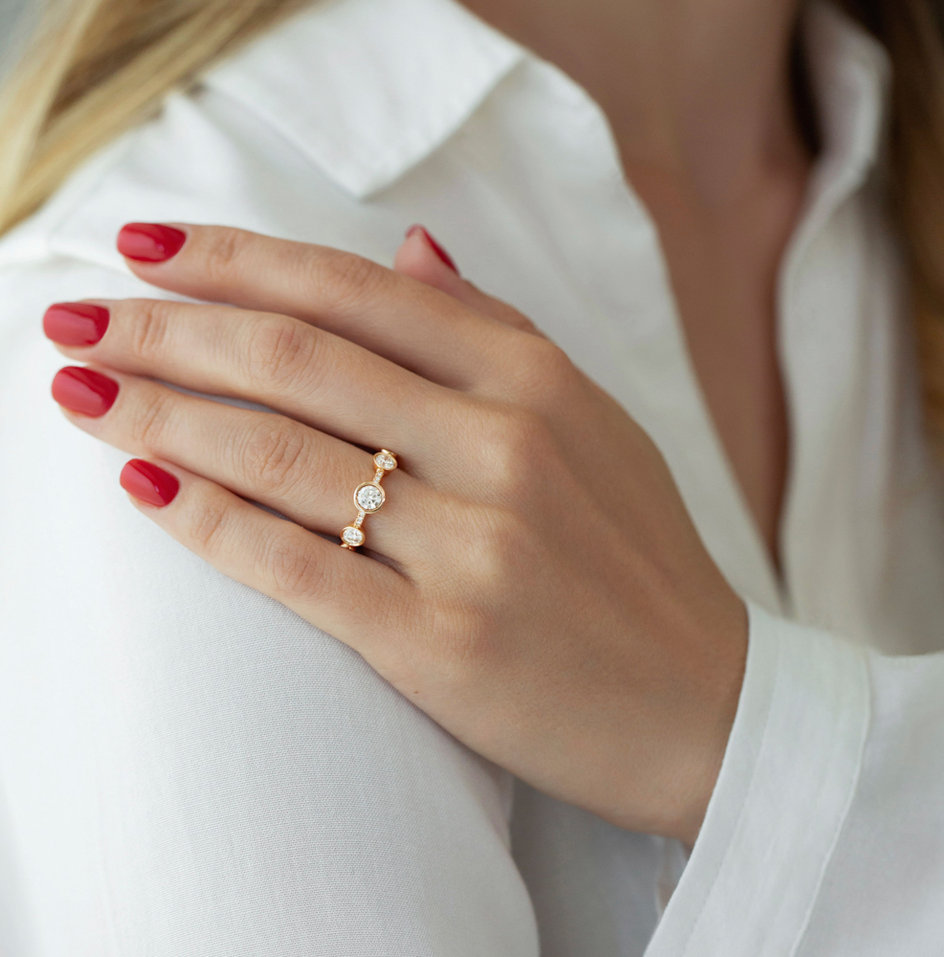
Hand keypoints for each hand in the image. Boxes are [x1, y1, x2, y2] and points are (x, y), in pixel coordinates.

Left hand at [43, 221, 747, 845]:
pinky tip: (144, 490)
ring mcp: (476, 547)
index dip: (238, 260)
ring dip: (162, 417)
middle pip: (297, 359)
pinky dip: (210, 524)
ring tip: (80, 394)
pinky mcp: (444, 644)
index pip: (355, 291)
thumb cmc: (641, 559)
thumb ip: (497, 330)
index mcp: (536, 381)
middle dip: (169, 331)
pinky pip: (300, 568)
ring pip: (282, 455)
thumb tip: (409, 246)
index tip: (147, 250)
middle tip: (77, 319)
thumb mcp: (593, 421)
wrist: (705, 704)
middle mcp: (504, 447)